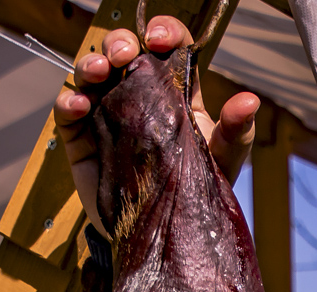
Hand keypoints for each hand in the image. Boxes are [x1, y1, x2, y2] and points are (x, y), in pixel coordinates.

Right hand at [53, 15, 259, 234]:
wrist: (163, 234)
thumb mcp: (222, 160)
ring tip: (98, 71)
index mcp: (172, 91)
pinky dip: (68, 102)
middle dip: (120, 42)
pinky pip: (67, 113)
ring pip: (90, 73)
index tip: (159, 39)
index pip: (166, 47)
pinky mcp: (82, 141)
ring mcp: (106, 115)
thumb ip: (236, 131)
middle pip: (122, 51)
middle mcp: (136, 95)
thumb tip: (249, 101)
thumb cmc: (195, 190)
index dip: (162, 33)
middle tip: (124, 54)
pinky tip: (79, 107)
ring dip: (90, 63)